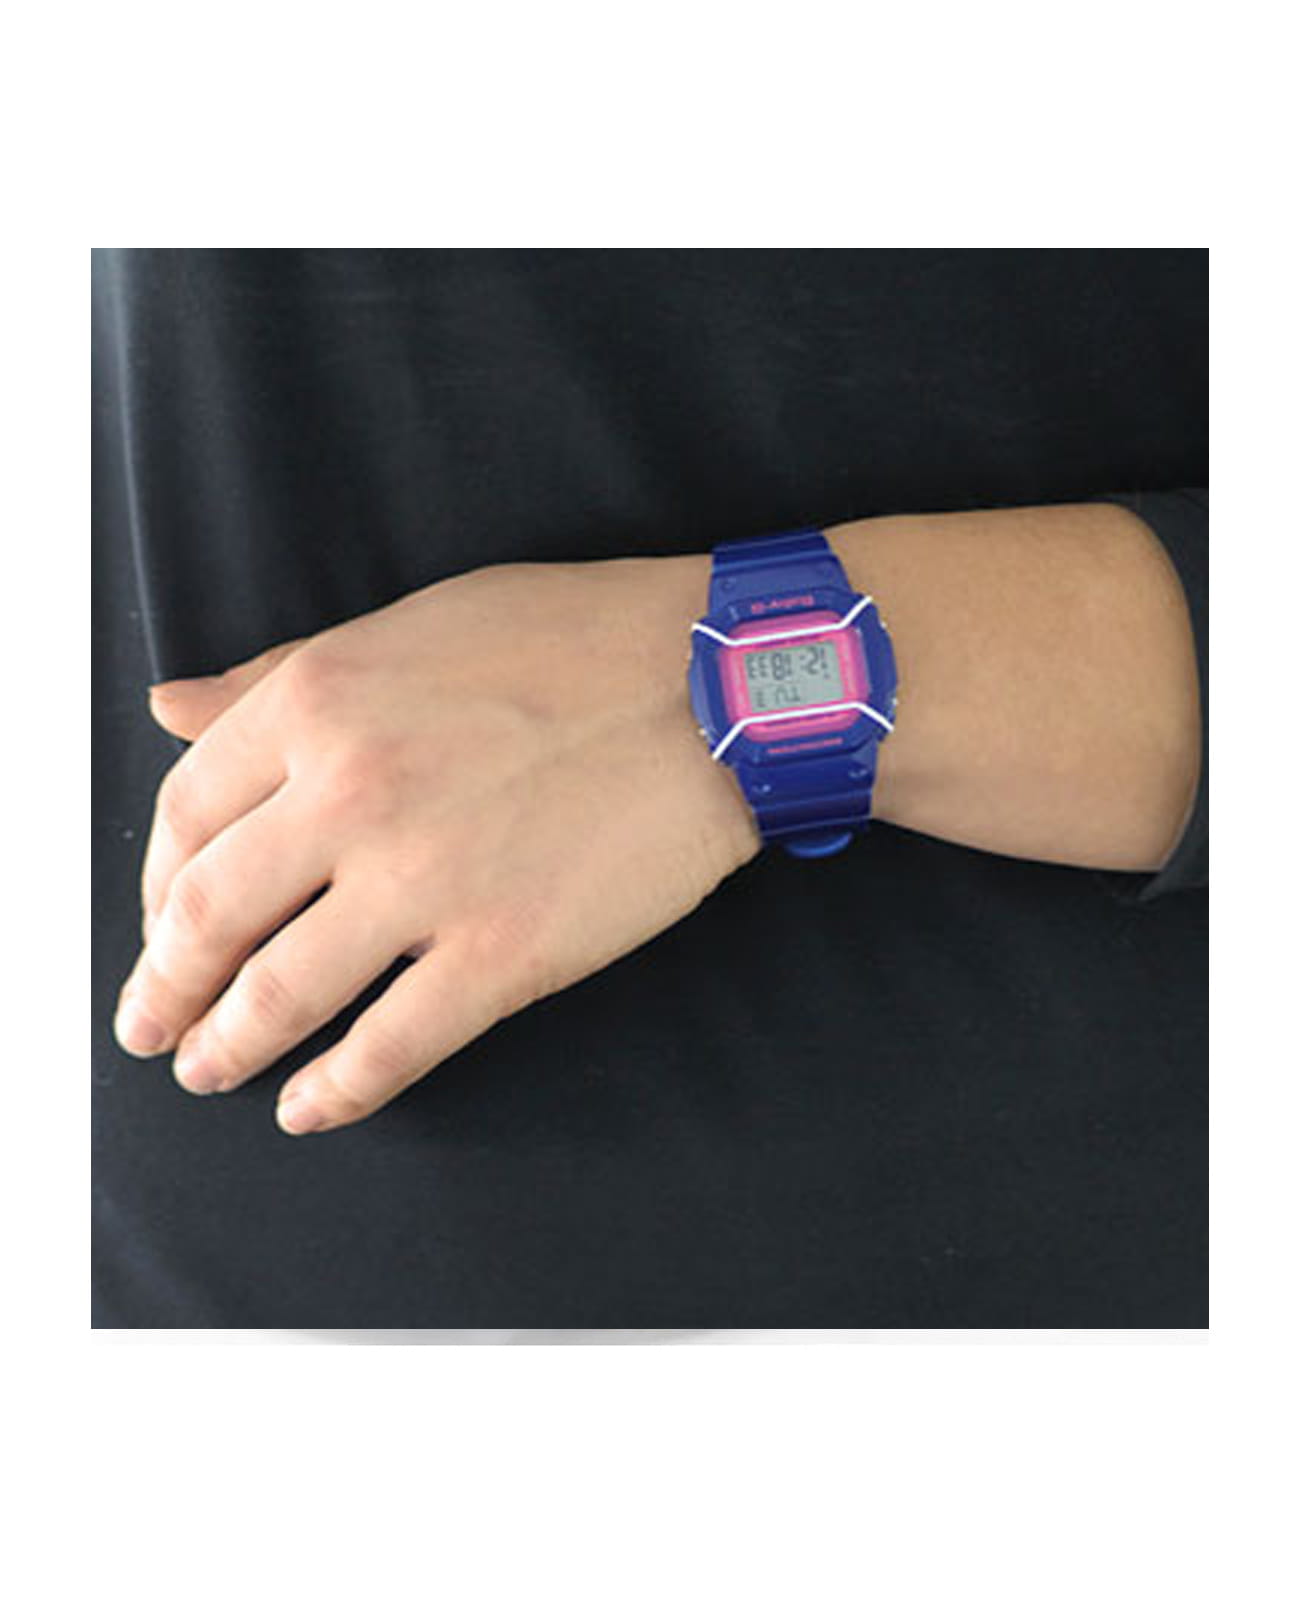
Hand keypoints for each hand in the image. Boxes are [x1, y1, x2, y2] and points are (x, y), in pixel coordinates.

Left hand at [115, 557, 758, 1133]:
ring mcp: (425, 882)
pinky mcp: (501, 955)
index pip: (183, 815)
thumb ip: (277, 675)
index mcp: (319, 701)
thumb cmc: (573, 639)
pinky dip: (334, 1090)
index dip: (151, 887)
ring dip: (225, 1048)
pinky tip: (309, 1105)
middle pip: (207, 917)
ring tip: (208, 1072)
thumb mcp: (408, 624)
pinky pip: (388, 1047)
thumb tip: (170, 708)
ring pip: (279, 995)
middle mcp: (351, 792)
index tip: (158, 922)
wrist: (714, 686)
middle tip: (151, 1026)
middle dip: (163, 988)